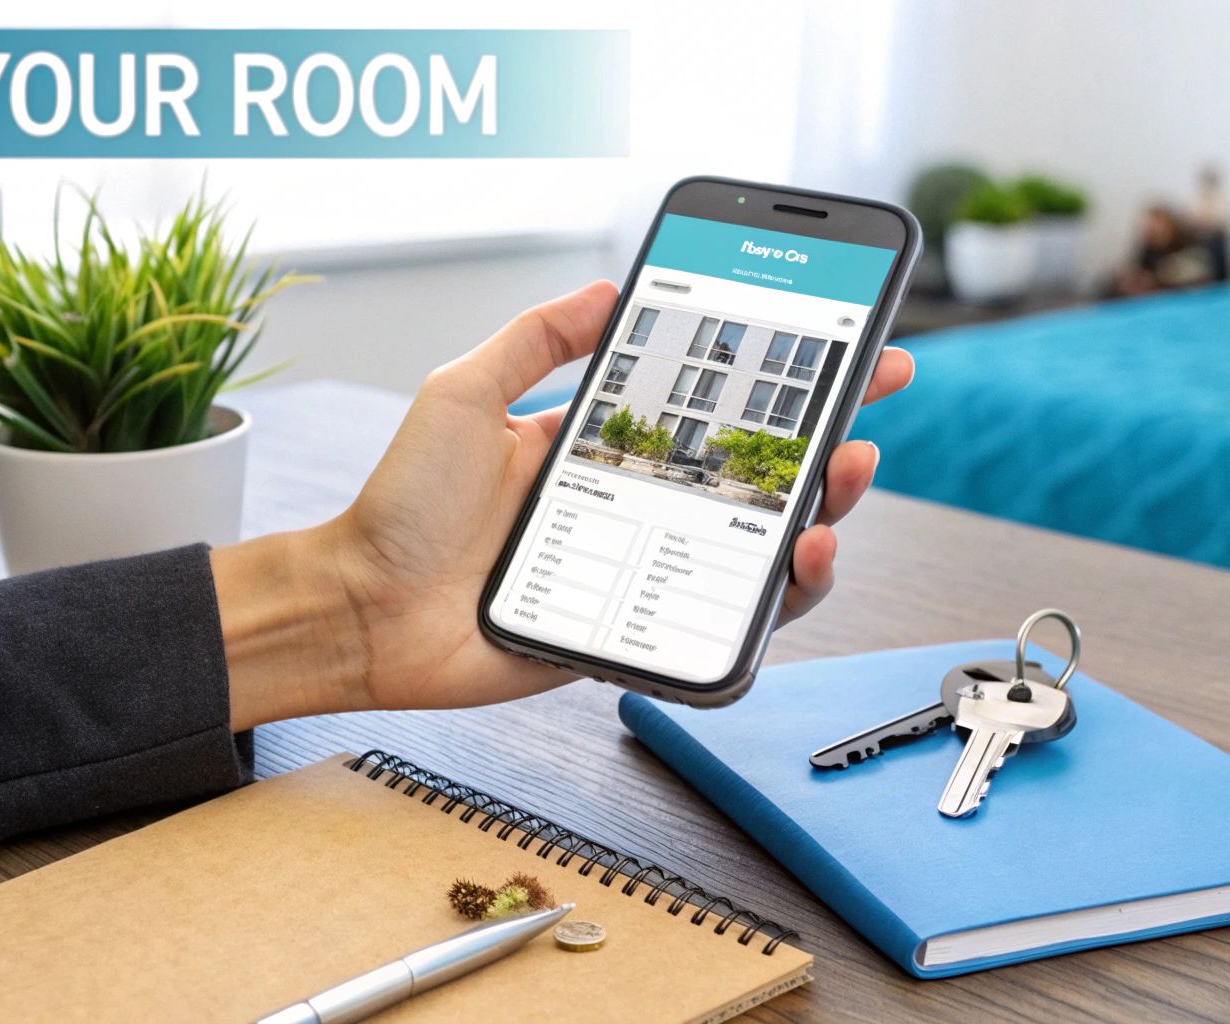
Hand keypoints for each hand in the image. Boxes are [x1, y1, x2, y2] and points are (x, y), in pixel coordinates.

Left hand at [214, 281, 914, 729]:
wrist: (365, 609)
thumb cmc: (402, 507)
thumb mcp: (462, 393)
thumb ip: (535, 339)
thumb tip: (609, 288)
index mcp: (599, 446)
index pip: (709, 406)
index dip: (780, 381)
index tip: (845, 348)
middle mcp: (632, 507)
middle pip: (753, 478)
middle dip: (824, 444)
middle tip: (864, 416)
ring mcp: (641, 572)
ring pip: (757, 551)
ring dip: (818, 518)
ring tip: (838, 488)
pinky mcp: (637, 633)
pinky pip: (724, 626)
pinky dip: (775, 604)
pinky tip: (795, 568)